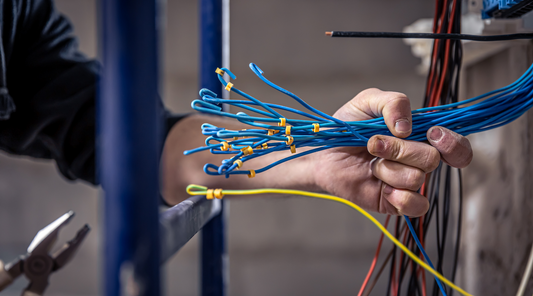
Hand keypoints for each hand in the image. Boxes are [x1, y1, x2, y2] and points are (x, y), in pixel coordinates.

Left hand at [311, 88, 471, 216]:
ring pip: (417, 179)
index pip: (456, 146)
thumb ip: (393, 102)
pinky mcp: (396, 202)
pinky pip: (416, 206)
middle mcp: (418, 160)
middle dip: (399, 150)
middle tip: (373, 144)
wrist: (322, 153)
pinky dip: (399, 196)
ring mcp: (407, 182)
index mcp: (420, 136)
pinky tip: (380, 186)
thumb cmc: (346, 127)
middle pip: (432, 159)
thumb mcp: (368, 101)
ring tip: (370, 164)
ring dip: (387, 169)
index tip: (431, 134)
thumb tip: (407, 127)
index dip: (452, 142)